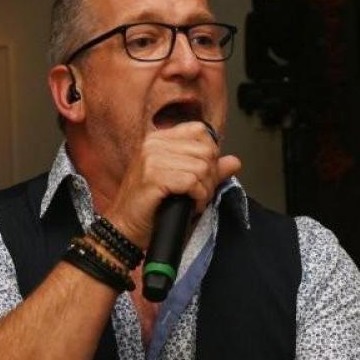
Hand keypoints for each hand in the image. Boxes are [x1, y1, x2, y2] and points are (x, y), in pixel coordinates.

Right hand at [102, 123, 240, 246]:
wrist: (125, 228)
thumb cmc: (151, 206)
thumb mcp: (182, 182)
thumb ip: (209, 169)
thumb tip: (234, 161)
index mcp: (159, 139)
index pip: (200, 131)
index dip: (210, 155)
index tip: (203, 176)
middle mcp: (154, 144)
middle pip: (206, 150)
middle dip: (211, 177)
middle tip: (199, 194)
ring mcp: (152, 158)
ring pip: (202, 167)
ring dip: (205, 190)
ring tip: (193, 201)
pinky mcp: (153, 176)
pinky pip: (193, 182)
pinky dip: (198, 197)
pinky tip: (189, 205)